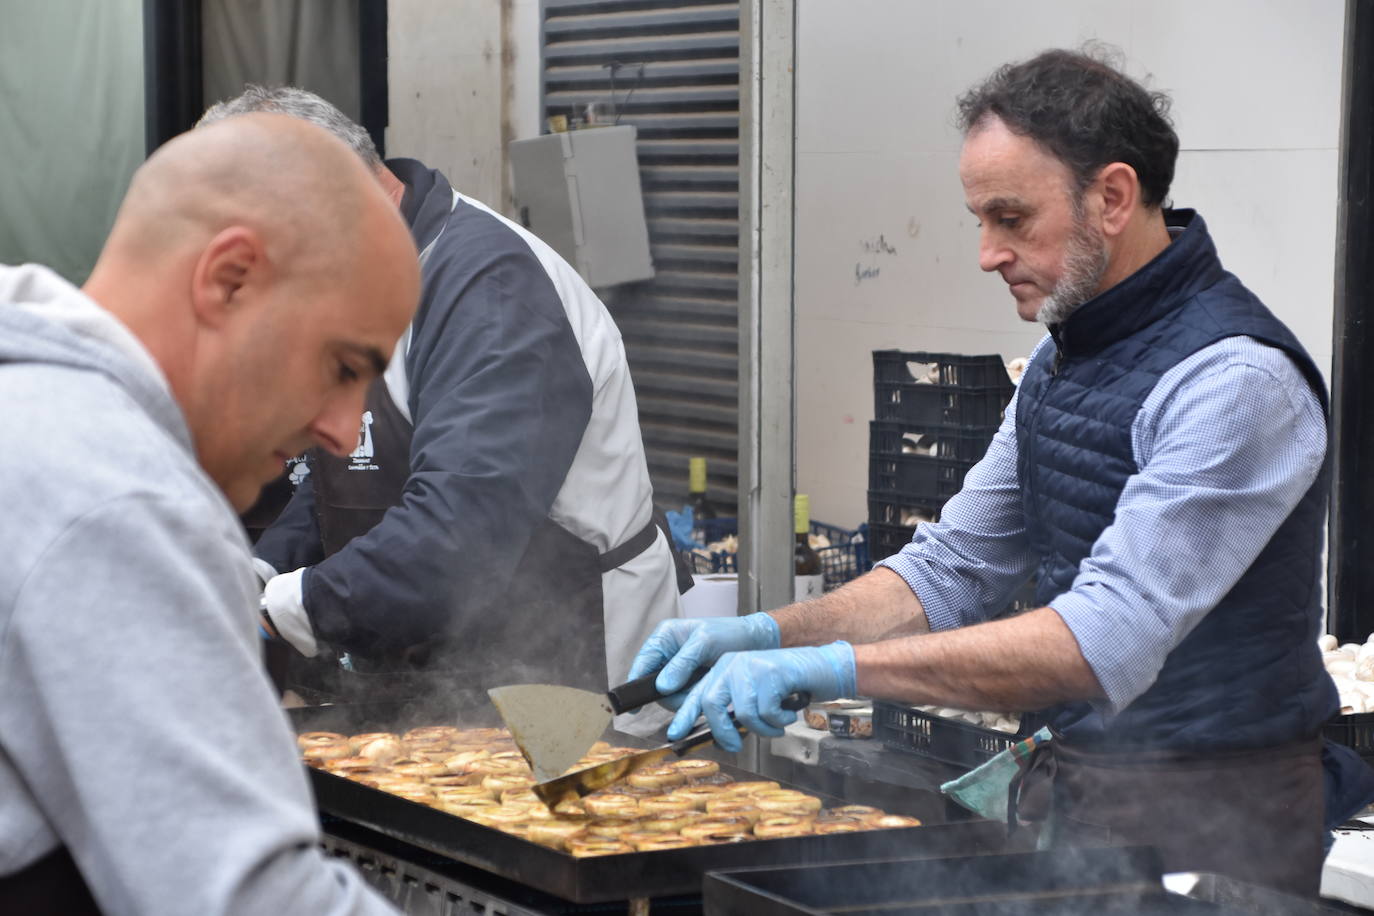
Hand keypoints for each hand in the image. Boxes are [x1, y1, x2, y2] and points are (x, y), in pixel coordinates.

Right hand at [627, 614, 781, 707]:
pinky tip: (706, 692)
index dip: (636, 683)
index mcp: (665, 637)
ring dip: (684, 699)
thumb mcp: (704, 643)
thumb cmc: (730, 634)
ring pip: (669, 695)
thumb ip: (682, 663)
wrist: (755, 642)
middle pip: (654, 684)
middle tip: (690, 693)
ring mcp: (679, 670)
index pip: (643, 662)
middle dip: (670, 694)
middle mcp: (668, 654)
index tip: (635, 705)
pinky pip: (683, 698)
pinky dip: (693, 700)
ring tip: (703, 688)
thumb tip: (662, 687)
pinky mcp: (691, 683)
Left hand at [667, 642, 856, 751]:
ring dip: (761, 728)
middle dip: (722, 731)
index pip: (698, 693)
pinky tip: (786, 711)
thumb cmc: (790, 685)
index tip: (676, 734)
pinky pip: (765, 712)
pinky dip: (778, 720)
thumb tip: (721, 736)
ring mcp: (750, 665)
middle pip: (711, 703)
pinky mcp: (770, 672)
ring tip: (776, 721)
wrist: (822, 667)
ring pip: (742, 712)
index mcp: (725, 668)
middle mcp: (733, 663)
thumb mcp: (756, 696)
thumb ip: (735, 709)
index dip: (685, 715)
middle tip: (734, 746)